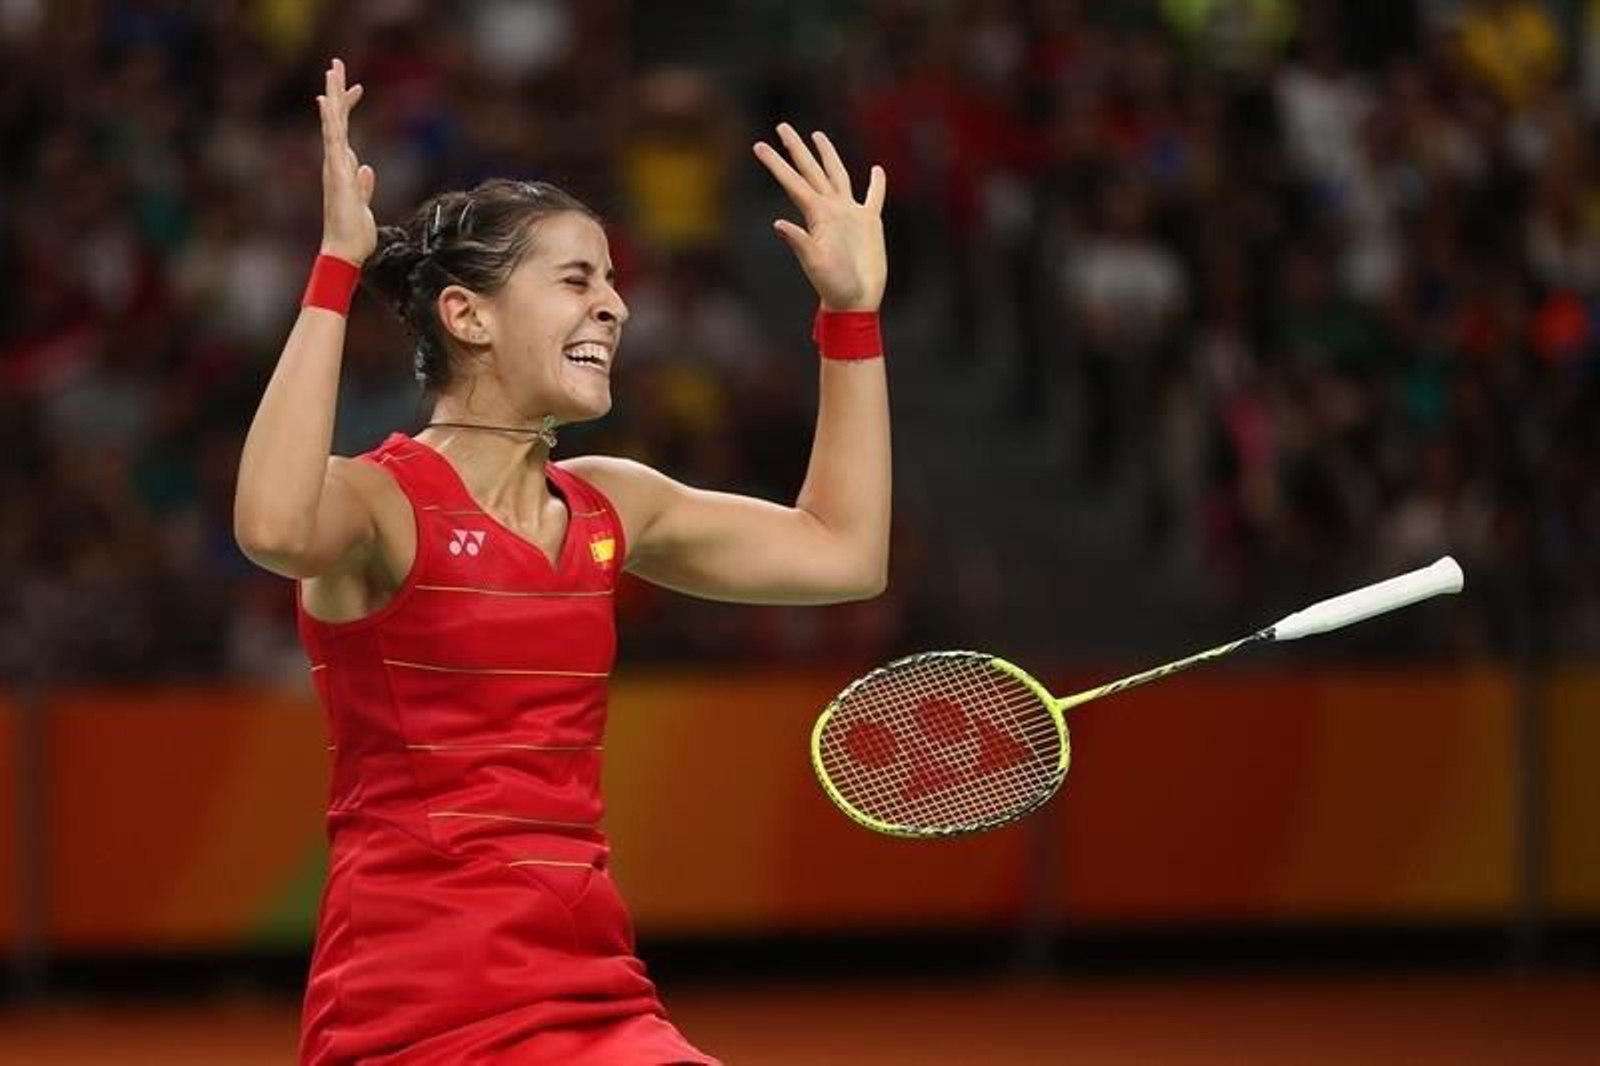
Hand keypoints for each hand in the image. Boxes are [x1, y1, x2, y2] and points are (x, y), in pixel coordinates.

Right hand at [316, 58, 376, 264]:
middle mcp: (336, 163)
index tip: (356, 87)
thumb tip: (365, 168)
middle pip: (336, 120)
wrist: (345, 251)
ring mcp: (334, 166)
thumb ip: (363, 186)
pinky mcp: (335, 171)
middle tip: (336, 63)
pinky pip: (331, 140)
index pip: (346, 132)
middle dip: (337, 91)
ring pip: (332, 123)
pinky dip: (328, 119)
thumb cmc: (354, 233)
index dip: (348, 108)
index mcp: (344, 169)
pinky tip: (326, 100)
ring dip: (333, 95)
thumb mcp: (364, 205)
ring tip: (332, 69)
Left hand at [754, 124, 886, 311]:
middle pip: (811, 171)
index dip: (776, 163)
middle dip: (796, 149)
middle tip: (781, 126)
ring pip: (837, 176)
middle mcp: (830, 210)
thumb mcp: (815, 263)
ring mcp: (850, 215)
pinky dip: (876, 184)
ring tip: (817, 136)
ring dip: (827, 156)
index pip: (793, 182)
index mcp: (816, 216)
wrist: (855, 300)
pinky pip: (873, 198)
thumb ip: (800, 243)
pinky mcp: (870, 223)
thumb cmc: (833, 285)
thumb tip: (778, 224)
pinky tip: (876, 171)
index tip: (759, 145)